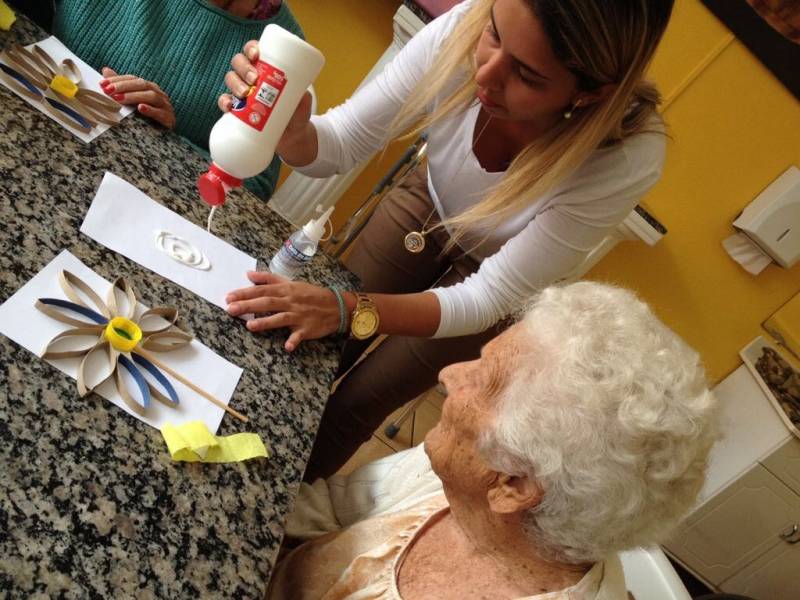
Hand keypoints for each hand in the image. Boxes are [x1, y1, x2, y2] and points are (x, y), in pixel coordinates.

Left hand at [100, 67, 175, 128]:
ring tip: (119, 99)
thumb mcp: (130, 101)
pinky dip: (150, 110)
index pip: (133, 79)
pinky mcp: (169, 119)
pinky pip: (160, 113)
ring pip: (152, 96)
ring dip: (134, 96)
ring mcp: (165, 106)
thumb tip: (106, 70)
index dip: (118, 80)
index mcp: (150, 88)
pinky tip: (140, 108)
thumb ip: (120, 86)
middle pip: (142, 84)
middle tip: (108, 91)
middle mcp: (159, 94)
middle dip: (123, 87)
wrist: (162, 138)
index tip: (103, 84)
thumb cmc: (145, 118)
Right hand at [217, 42, 312, 138]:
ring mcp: (242, 91)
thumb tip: (303, 95)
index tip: (256, 54)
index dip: (251, 48)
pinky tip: (228, 106)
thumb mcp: (302, 103)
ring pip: (231, 78)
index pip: (253, 51)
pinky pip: (224, 101)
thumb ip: (304, 98)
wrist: (291, 135)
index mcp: (265, 67)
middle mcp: (250, 76)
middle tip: (254, 79)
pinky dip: (224, 102)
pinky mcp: (237, 109)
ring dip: (235, 83)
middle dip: (244, 67)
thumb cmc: (296, 112)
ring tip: (244, 93)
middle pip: (239, 62)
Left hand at [226, 271, 343, 351]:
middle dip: (248, 306)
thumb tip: (249, 274)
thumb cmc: (312, 295)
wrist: (336, 306)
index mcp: (286, 290)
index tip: (229, 296)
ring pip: (280, 318)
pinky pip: (299, 336)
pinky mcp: (307, 329)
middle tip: (231, 309)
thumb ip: (269, 278)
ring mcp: (299, 316)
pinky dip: (294, 341)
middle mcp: (291, 302)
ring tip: (250, 326)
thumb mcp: (291, 283)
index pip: (262, 290)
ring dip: (265, 322)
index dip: (245, 293)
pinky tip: (287, 346)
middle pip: (267, 303)